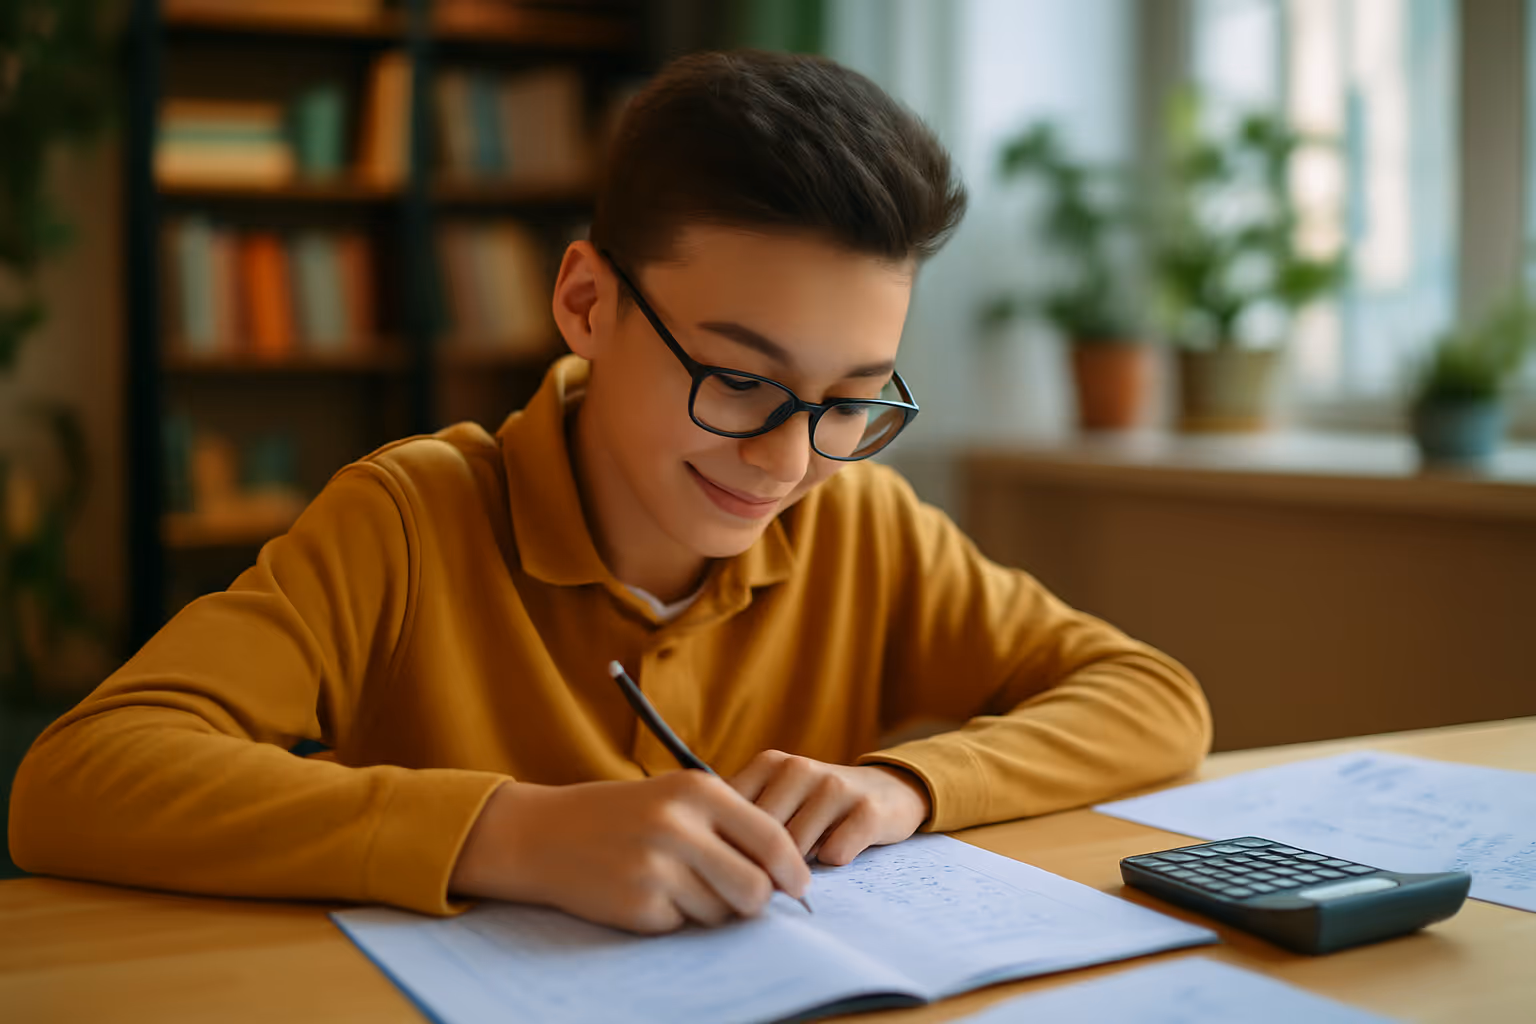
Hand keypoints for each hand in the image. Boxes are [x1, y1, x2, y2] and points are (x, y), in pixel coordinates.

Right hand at [448, 772, 810, 934]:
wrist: (544, 834)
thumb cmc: (623, 814)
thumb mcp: (677, 797)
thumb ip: (731, 824)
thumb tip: (788, 873)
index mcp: (697, 790)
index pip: (771, 838)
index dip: (793, 869)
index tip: (798, 886)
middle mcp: (678, 826)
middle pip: (755, 889)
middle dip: (756, 901)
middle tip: (742, 897)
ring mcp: (655, 868)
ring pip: (722, 913)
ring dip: (712, 909)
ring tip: (679, 885)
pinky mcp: (637, 905)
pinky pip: (685, 926)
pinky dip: (677, 918)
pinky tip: (650, 894)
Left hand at [729, 751, 931, 865]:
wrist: (888, 791)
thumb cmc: (818, 806)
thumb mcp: (778, 798)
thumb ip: (743, 816)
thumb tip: (707, 855)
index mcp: (769, 764)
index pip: (732, 815)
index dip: (733, 849)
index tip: (740, 867)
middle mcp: (799, 768)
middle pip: (762, 837)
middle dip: (766, 864)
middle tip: (776, 876)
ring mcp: (834, 787)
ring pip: (796, 849)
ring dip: (801, 866)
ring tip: (810, 859)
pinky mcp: (867, 809)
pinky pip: (835, 853)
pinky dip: (833, 862)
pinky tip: (838, 853)